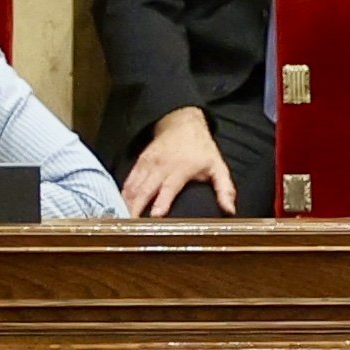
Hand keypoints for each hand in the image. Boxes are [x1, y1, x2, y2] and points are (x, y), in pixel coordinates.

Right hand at [121, 104, 237, 217]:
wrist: (182, 123)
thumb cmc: (202, 149)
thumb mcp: (218, 167)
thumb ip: (225, 189)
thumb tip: (230, 210)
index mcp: (180, 169)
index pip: (169, 188)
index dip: (162, 202)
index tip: (155, 216)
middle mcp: (161, 166)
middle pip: (145, 189)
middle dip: (136, 207)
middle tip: (131, 226)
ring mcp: (147, 163)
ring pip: (133, 185)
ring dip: (126, 203)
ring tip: (121, 221)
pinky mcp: (139, 162)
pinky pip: (129, 180)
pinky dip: (123, 194)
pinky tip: (119, 207)